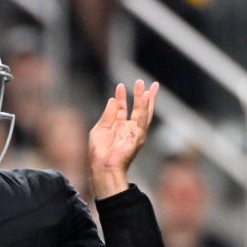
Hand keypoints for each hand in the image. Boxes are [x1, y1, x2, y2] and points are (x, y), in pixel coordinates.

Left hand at [89, 80, 158, 198]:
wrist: (103, 165)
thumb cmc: (99, 152)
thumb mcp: (100, 128)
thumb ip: (108, 114)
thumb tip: (113, 100)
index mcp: (117, 126)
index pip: (121, 108)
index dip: (121, 96)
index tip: (121, 86)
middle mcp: (127, 128)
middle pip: (136, 108)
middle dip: (139, 95)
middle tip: (142, 82)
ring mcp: (134, 132)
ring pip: (143, 112)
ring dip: (145, 98)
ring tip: (147, 85)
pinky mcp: (138, 136)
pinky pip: (143, 119)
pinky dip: (145, 108)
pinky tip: (146, 97)